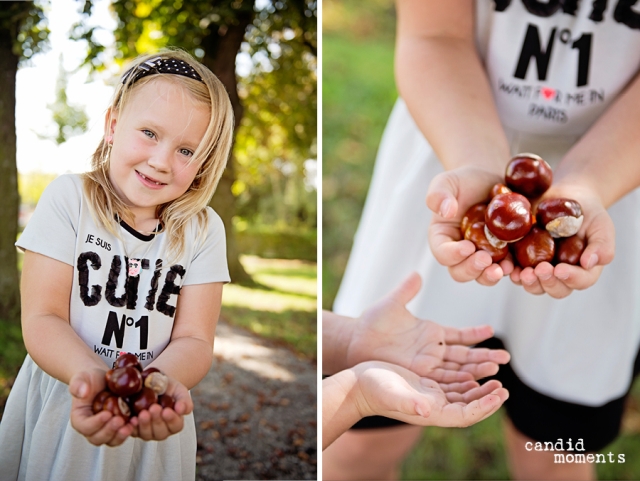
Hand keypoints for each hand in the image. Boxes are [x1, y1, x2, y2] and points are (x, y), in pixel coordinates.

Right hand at [69, 368, 133, 446]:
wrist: (103, 379)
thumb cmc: (90, 379)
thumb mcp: (82, 377)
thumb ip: (78, 384)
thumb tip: (82, 392)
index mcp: (80, 419)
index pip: (85, 427)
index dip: (96, 423)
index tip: (107, 414)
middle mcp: (91, 428)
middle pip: (98, 438)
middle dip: (109, 431)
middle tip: (120, 420)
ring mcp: (105, 429)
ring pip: (111, 440)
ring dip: (121, 434)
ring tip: (131, 423)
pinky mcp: (118, 427)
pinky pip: (122, 433)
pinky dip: (130, 430)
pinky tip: (137, 420)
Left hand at [129, 377, 192, 440]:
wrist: (153, 382)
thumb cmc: (169, 388)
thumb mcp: (180, 391)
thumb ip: (184, 401)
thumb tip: (182, 410)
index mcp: (175, 423)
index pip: (176, 425)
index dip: (171, 420)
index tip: (167, 411)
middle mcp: (162, 430)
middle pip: (160, 432)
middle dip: (156, 421)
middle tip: (154, 408)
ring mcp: (147, 431)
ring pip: (147, 434)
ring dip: (145, 424)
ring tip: (143, 413)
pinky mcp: (135, 429)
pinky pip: (133, 431)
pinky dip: (132, 427)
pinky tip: (132, 419)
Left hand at [346, 273, 510, 381]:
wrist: (356, 343)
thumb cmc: (372, 322)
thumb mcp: (392, 304)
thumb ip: (406, 290)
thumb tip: (417, 274)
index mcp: (431, 332)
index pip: (459, 334)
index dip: (474, 333)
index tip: (491, 330)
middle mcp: (432, 350)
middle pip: (464, 354)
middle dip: (485, 356)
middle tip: (506, 357)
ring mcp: (427, 364)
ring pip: (457, 369)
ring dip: (475, 370)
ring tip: (497, 370)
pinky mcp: (419, 374)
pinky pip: (442, 380)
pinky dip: (458, 381)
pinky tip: (474, 384)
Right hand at [352, 361, 508, 426]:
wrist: (359, 384)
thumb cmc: (373, 390)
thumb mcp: (391, 393)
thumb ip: (409, 403)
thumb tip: (427, 410)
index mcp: (430, 412)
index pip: (465, 415)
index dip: (484, 407)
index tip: (499, 395)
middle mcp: (433, 406)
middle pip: (468, 407)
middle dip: (487, 399)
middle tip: (503, 387)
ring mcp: (430, 396)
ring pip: (462, 396)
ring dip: (479, 389)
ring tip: (495, 379)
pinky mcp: (425, 385)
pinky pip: (451, 385)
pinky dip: (465, 381)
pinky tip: (473, 374)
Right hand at [426, 166, 514, 285]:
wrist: (492, 179)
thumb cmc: (465, 180)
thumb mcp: (446, 182)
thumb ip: (438, 195)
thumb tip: (445, 211)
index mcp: (443, 238)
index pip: (442, 253)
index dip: (453, 254)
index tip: (467, 246)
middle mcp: (460, 253)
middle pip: (460, 271)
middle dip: (472, 269)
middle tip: (486, 260)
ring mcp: (483, 256)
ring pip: (483, 275)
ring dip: (492, 275)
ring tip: (504, 267)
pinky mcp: (504, 255)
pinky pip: (507, 269)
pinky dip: (513, 271)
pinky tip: (520, 266)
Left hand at [510, 182, 614, 297]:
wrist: (566, 196)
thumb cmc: (588, 213)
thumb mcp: (601, 225)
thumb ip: (602, 245)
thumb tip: (590, 263)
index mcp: (583, 270)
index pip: (580, 281)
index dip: (571, 278)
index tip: (560, 269)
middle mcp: (561, 275)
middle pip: (555, 289)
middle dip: (547, 282)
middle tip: (540, 270)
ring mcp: (539, 268)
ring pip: (533, 285)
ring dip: (528, 282)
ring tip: (522, 273)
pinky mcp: (521, 258)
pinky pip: (514, 269)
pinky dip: (510, 269)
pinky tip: (507, 265)